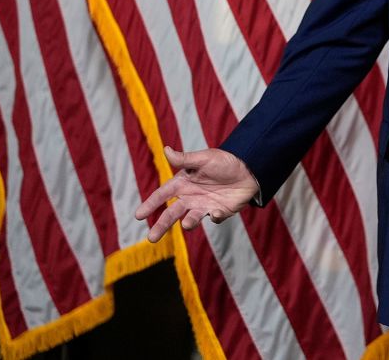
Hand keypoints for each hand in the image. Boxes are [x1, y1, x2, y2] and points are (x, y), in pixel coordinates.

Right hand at [135, 146, 259, 242]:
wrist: (250, 168)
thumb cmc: (225, 161)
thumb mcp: (204, 158)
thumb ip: (184, 158)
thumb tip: (165, 150)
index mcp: (183, 183)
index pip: (163, 195)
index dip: (150, 204)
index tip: (138, 215)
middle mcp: (190, 197)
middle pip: (172, 213)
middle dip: (161, 225)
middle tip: (151, 238)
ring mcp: (204, 206)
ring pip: (190, 220)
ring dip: (188, 223)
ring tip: (187, 224)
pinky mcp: (218, 212)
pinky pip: (214, 218)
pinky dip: (214, 217)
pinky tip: (216, 212)